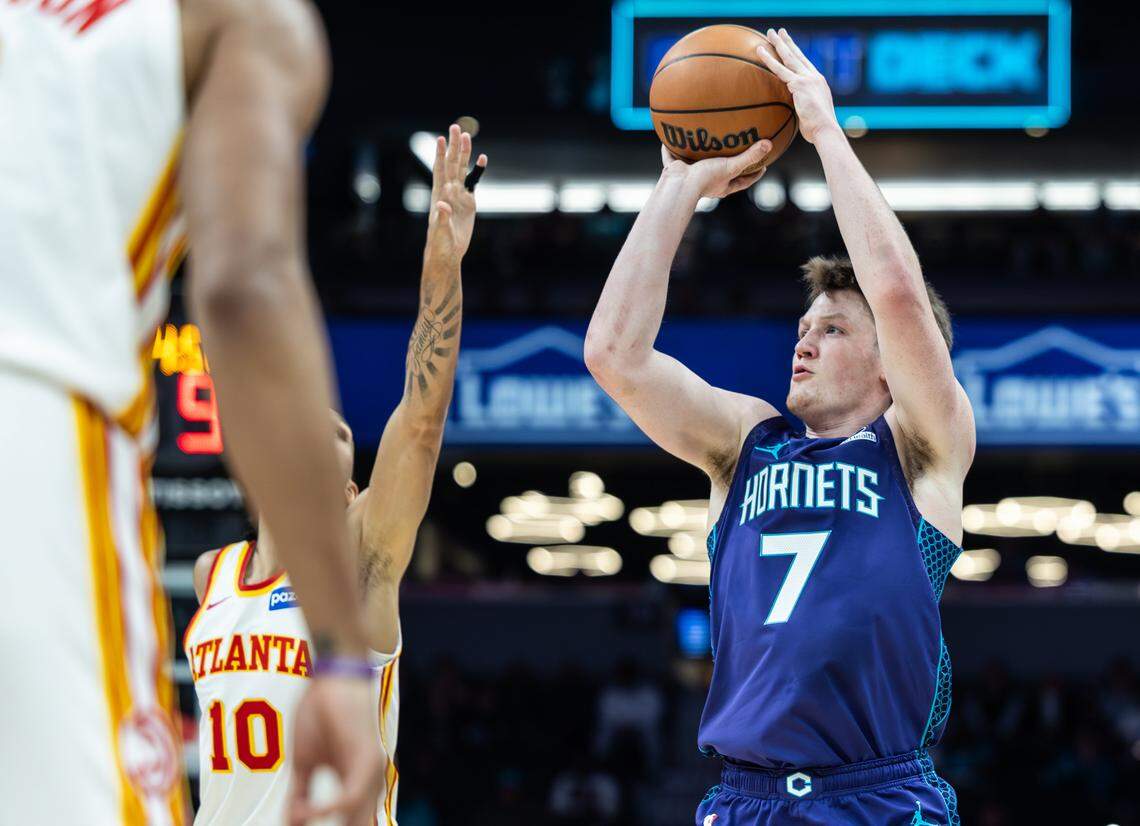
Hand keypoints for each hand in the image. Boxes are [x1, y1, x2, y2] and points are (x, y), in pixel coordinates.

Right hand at [287, 674, 385, 825]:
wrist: (331, 676)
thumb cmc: (318, 713)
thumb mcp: (303, 762)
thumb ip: (299, 795)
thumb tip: (288, 822)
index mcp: (354, 782)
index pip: (350, 822)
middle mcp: (368, 781)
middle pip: (358, 824)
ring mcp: (371, 771)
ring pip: (358, 819)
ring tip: (298, 823)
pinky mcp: (367, 759)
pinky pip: (351, 796)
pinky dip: (328, 808)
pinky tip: (306, 809)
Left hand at [425, 123, 487, 268]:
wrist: (448, 252)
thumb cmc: (440, 243)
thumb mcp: (440, 231)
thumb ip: (441, 218)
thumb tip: (442, 204)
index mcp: (439, 196)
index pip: (439, 170)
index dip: (440, 155)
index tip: (441, 139)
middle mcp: (448, 192)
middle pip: (452, 164)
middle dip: (454, 147)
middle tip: (456, 128)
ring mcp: (459, 196)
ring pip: (462, 170)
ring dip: (465, 154)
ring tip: (467, 137)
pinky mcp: (468, 203)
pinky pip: (473, 183)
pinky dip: (477, 171)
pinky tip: (482, 159)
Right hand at [660, 139, 770, 199]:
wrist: (680, 185)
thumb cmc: (706, 180)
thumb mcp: (731, 166)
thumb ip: (749, 156)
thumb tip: (769, 144)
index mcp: (722, 185)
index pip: (743, 181)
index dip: (754, 174)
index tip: (764, 166)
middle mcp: (708, 182)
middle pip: (722, 172)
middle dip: (729, 163)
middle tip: (738, 150)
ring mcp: (691, 176)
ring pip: (697, 164)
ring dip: (700, 155)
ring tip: (705, 140)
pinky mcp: (675, 170)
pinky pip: (671, 157)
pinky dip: (669, 149)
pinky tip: (669, 137)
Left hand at [756, 28, 840, 144]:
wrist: (825, 130)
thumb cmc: (818, 130)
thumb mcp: (810, 115)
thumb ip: (801, 108)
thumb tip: (794, 113)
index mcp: (818, 83)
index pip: (805, 64)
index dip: (797, 53)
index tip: (790, 45)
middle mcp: (814, 77)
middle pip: (798, 55)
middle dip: (788, 42)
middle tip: (779, 31)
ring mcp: (807, 79)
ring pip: (789, 57)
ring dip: (778, 44)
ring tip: (769, 33)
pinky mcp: (799, 84)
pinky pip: (780, 70)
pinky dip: (769, 60)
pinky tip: (760, 51)